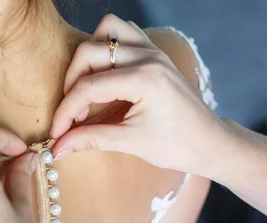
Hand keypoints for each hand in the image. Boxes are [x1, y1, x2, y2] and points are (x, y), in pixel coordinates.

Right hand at [50, 14, 225, 174]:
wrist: (210, 143)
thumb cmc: (177, 146)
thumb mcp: (131, 143)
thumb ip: (90, 139)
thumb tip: (57, 147)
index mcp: (144, 79)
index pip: (88, 87)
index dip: (66, 111)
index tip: (57, 132)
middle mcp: (148, 56)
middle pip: (89, 52)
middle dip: (72, 83)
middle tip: (73, 114)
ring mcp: (153, 50)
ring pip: (105, 30)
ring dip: (88, 57)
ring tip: (87, 87)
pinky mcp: (155, 53)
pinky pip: (124, 33)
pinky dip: (107, 46)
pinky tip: (106, 74)